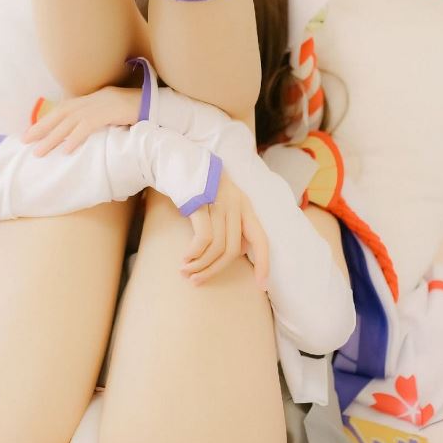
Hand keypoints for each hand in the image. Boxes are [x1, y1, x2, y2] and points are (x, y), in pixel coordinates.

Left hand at [21, 85, 141, 155]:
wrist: (157, 103)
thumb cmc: (137, 111)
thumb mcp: (113, 114)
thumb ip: (98, 120)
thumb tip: (83, 135)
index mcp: (92, 99)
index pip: (63, 110)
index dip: (46, 120)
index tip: (30, 133)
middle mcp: (93, 100)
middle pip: (61, 114)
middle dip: (41, 128)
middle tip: (24, 141)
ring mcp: (101, 105)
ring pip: (70, 122)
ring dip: (53, 138)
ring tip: (39, 152)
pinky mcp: (111, 112)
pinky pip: (89, 126)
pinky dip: (76, 138)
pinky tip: (66, 150)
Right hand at [179, 169, 269, 287]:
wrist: (178, 158)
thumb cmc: (198, 185)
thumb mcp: (220, 202)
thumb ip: (230, 223)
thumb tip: (236, 251)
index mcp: (244, 206)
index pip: (261, 239)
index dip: (263, 263)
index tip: (261, 285)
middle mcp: (236, 205)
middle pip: (233, 250)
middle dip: (214, 270)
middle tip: (197, 281)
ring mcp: (219, 203)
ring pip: (217, 247)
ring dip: (201, 265)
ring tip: (187, 272)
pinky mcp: (202, 203)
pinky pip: (203, 239)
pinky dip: (194, 253)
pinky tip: (185, 257)